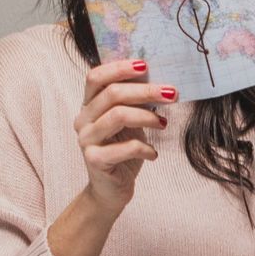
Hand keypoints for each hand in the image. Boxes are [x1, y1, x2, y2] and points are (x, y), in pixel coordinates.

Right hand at [76, 58, 172, 214]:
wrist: (110, 190)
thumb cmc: (123, 152)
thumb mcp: (129, 123)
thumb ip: (134, 103)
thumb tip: (160, 81)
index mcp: (89, 106)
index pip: (96, 77)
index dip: (119, 68)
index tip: (146, 65)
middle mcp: (83, 120)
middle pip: (112, 94)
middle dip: (146, 91)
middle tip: (171, 93)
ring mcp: (86, 140)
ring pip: (118, 116)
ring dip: (147, 116)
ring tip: (163, 123)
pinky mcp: (95, 160)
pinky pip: (125, 147)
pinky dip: (145, 148)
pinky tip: (152, 153)